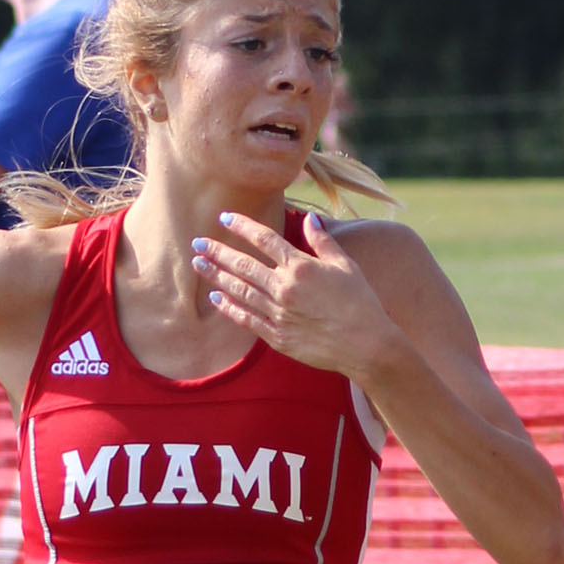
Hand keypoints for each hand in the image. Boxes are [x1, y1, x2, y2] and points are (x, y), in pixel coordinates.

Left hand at [190, 211, 400, 379]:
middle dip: (218, 251)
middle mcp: (285, 288)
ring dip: (216, 276)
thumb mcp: (346, 266)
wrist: (366, 345)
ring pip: (240, 290)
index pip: (265, 239)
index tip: (224, 218)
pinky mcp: (277, 337)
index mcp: (301, 267)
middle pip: (243, 264)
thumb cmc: (361, 303)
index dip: (242, 226)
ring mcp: (278, 314)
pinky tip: (215, 298)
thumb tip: (310, 219)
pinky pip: (247, 319)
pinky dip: (229, 308)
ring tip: (198, 265)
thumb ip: (324, 242)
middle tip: (197, 242)